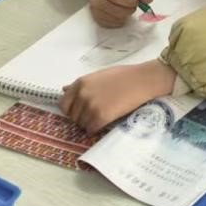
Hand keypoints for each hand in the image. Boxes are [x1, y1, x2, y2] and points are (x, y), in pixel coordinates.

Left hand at [60, 60, 176, 131]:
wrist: (142, 80)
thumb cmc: (124, 75)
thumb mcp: (99, 75)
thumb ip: (82, 85)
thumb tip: (64, 89)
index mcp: (80, 83)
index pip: (64, 104)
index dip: (71, 109)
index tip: (80, 111)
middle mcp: (82, 95)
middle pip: (72, 116)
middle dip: (81, 118)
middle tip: (95, 114)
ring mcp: (91, 106)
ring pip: (81, 124)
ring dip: (90, 124)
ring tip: (102, 117)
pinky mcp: (101, 117)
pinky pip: (91, 129)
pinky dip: (96, 129)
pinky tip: (105, 122)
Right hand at [87, 0, 152, 27]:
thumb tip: (148, 0)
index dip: (130, 1)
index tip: (136, 1)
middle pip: (117, 10)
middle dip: (130, 9)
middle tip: (133, 4)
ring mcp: (95, 11)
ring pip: (116, 19)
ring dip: (126, 15)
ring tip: (126, 7)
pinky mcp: (97, 19)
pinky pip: (113, 24)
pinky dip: (121, 20)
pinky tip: (120, 12)